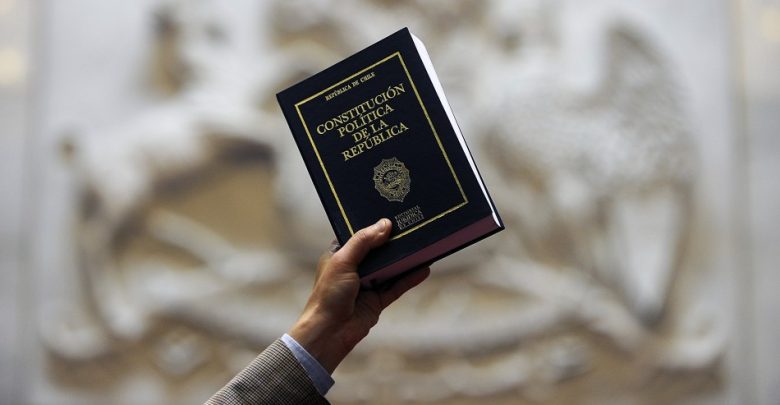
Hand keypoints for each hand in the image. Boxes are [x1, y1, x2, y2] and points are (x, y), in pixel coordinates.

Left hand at [287, 218, 430, 372]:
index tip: (392, 214)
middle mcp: (354, 268)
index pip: (359, 236)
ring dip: (405, 260)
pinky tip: (424, 269)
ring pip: (390, 268)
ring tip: (424, 246)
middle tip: (413, 227)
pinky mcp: (378, 301)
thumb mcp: (343, 261)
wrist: (329, 333)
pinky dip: (410, 278)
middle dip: (394, 242)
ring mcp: (367, 285)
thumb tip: (385, 224)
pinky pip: (397, 286)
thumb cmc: (328, 295)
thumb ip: (363, 242)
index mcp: (340, 256)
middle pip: (379, 251)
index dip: (374, 227)